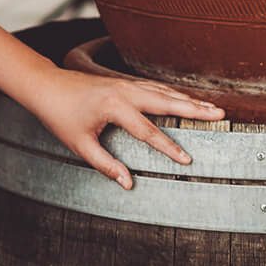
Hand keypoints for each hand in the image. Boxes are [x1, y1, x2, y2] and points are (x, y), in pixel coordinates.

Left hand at [17, 65, 225, 188]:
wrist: (45, 85)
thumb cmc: (59, 115)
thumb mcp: (80, 144)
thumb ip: (106, 164)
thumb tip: (129, 184)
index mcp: (114, 107)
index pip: (148, 131)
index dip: (169, 148)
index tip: (187, 160)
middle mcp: (124, 91)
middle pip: (166, 102)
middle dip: (195, 110)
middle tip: (221, 115)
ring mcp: (125, 83)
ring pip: (164, 91)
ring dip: (189, 100)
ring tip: (213, 108)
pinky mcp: (123, 82)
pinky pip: (155, 87)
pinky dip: (173, 93)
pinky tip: (186, 99)